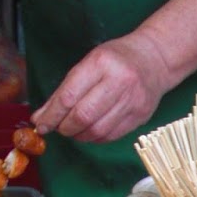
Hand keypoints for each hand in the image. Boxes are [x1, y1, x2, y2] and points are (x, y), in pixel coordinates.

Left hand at [32, 32, 172, 143]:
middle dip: (65, 127)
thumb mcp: (89, 63)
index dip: (51, 115)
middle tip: (59, 128)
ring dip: (79, 135)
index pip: (69, 96)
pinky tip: (90, 131)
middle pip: (83, 116)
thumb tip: (41, 117)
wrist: (156, 59)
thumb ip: (65, 90)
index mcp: (101, 64)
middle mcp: (120, 82)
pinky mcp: (140, 116)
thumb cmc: (117, 58)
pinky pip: (112, 135)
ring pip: (97, 130)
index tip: (40, 125)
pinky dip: (95, 137)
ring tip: (74, 130)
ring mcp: (133, 101)